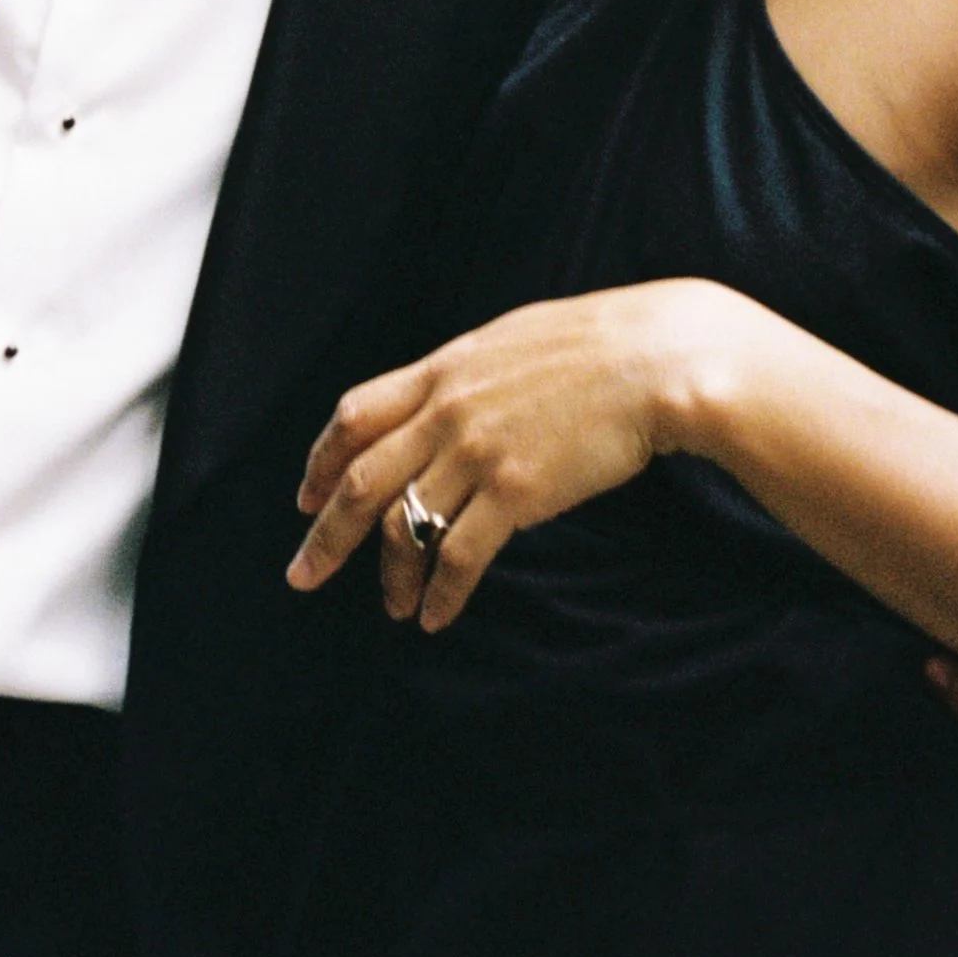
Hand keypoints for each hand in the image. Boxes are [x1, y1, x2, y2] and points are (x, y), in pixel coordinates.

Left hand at [289, 282, 752, 634]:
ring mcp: (478, 452)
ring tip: (392, 606)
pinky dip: (442, 592)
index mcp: (443, 370)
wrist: (655, 358)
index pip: (355, 415)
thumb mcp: (511, 341)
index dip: (322, 459)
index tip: (307, 495)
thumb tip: (447, 398)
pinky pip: (460, 554)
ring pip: (406, 524)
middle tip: (302, 575)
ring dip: (391, 574)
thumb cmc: (598, 345)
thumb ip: (468, 374)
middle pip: (361, 480)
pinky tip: (435, 615)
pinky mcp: (517, 492)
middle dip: (326, 534)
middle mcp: (447, 412)